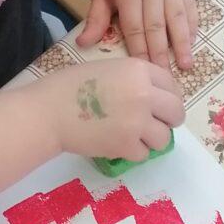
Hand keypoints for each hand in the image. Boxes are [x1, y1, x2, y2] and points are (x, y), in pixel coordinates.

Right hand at [40, 60, 183, 162]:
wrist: (47, 112)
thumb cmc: (68, 86)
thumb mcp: (106, 69)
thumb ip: (132, 79)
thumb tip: (153, 97)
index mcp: (138, 70)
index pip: (171, 84)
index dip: (167, 96)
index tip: (160, 104)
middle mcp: (144, 94)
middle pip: (176, 112)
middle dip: (169, 120)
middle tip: (156, 124)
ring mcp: (138, 122)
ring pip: (164, 137)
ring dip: (152, 139)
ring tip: (134, 136)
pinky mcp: (127, 146)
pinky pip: (144, 154)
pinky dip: (133, 152)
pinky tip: (117, 143)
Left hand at [78, 0, 198, 69]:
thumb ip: (96, 18)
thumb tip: (83, 45)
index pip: (136, 28)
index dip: (140, 51)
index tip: (144, 71)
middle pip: (159, 26)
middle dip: (162, 54)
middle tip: (166, 77)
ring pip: (179, 17)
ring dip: (184, 43)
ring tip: (188, 64)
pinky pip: (189, 4)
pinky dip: (193, 23)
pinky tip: (194, 40)